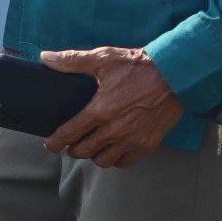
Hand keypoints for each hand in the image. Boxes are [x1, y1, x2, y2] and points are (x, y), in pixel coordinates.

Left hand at [39, 47, 183, 168]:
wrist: (175, 73)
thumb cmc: (138, 65)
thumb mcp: (104, 58)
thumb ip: (72, 61)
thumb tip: (46, 58)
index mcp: (100, 109)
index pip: (69, 133)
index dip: (55, 142)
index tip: (51, 144)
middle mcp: (115, 129)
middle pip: (83, 151)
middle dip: (73, 149)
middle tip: (72, 142)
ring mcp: (132, 139)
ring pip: (103, 160)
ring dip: (94, 155)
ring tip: (93, 145)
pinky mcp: (148, 144)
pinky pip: (125, 162)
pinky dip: (116, 158)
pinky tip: (113, 148)